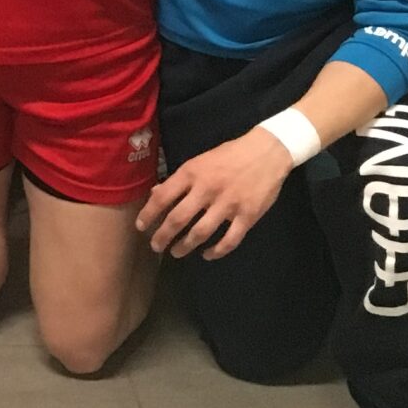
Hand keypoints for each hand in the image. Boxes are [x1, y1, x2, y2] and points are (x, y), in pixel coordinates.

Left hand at [137, 128, 293, 258]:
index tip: (141, 227)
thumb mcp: (199, 161)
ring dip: (185, 246)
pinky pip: (229, 241)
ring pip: (200, 232)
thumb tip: (156, 193)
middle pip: (179, 218)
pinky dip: (216, 252)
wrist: (266, 152)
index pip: (163, 196)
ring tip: (177, 252)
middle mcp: (207, 189)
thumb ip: (179, 179)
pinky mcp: (247, 216)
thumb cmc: (229, 155)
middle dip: (163, 236)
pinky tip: (207, 254)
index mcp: (192, 172)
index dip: (149, 214)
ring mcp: (228, 204)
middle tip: (156, 247)